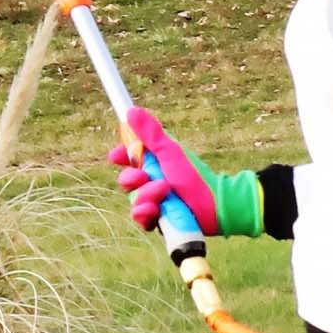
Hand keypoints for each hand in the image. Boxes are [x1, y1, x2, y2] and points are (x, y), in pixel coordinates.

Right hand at [109, 106, 220, 234]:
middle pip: (127, 181)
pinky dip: (145, 213)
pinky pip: (141, 218)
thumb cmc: (195, 175)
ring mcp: (153, 202)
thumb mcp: (169, 151)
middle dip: (132, 178)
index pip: (128, 159)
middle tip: (144, 176)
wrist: (215, 204)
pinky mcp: (157, 221)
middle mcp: (151, 182)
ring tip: (164, 192)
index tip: (116, 156)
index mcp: (154, 163)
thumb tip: (131, 111)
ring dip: (144, 196)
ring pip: (133, 200)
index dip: (121, 157)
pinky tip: (155, 210)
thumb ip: (150, 133)